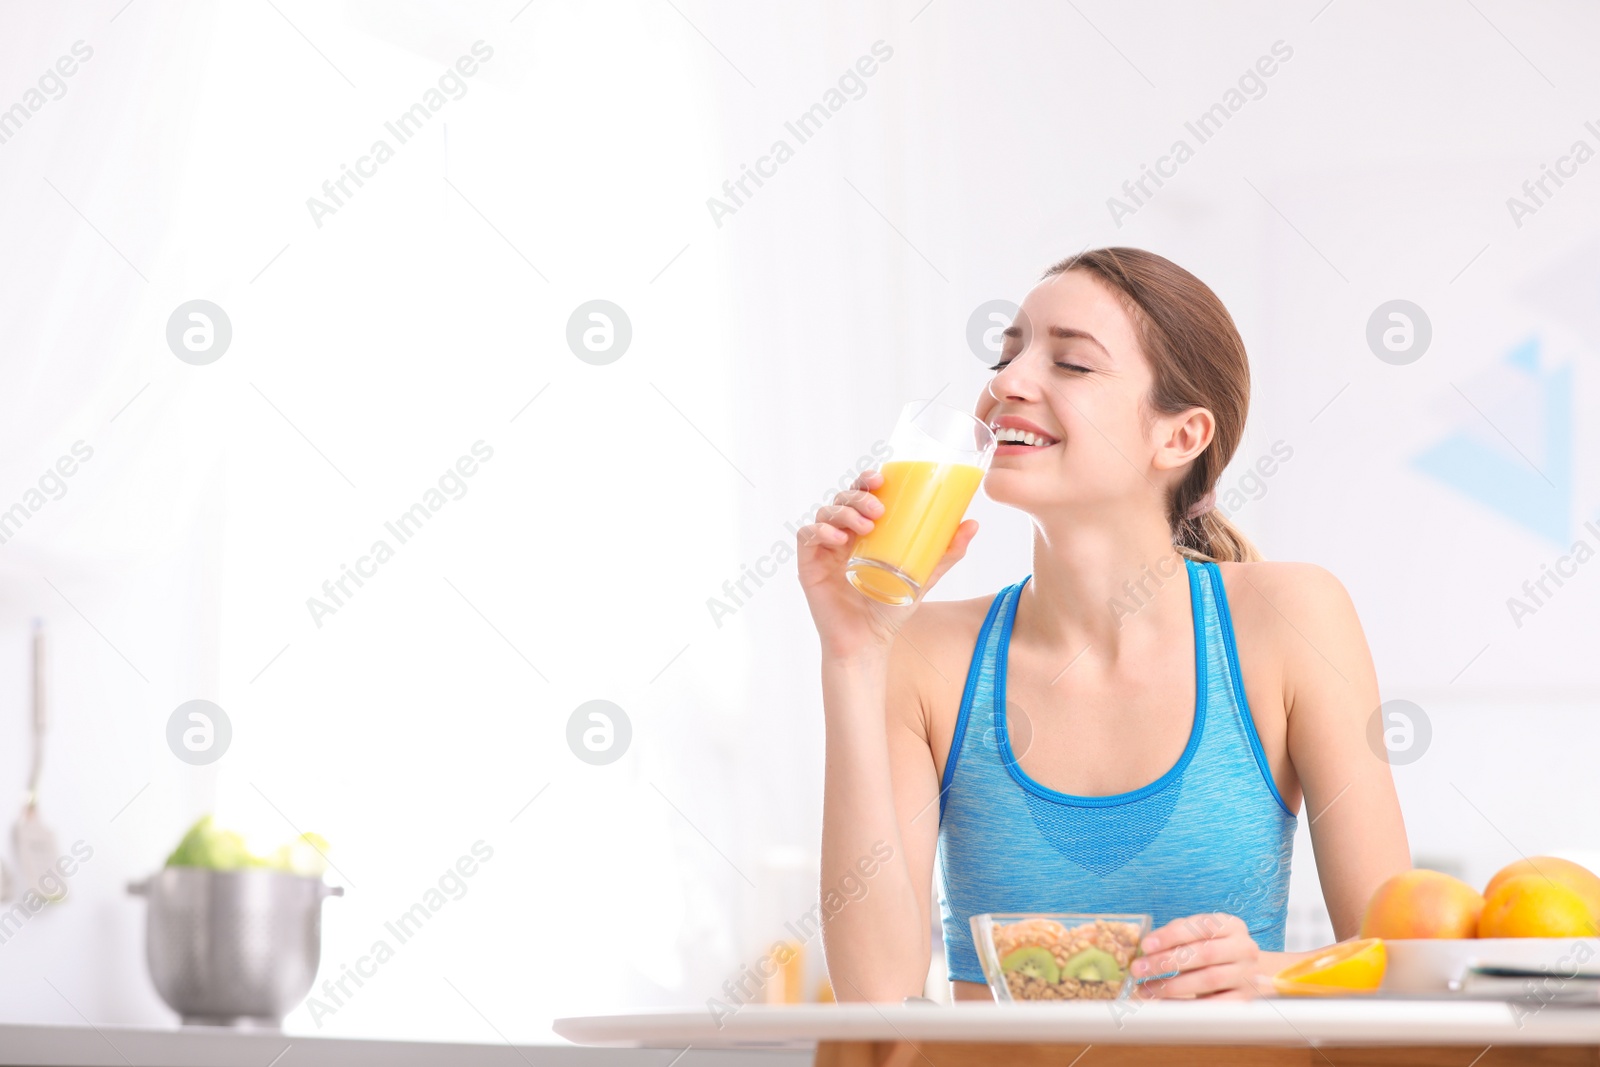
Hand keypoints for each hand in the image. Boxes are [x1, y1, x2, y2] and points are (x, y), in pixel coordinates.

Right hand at [796, 469, 978, 661]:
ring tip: (865, 526)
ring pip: (826, 513)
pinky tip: (837, 538)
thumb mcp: (924, 577)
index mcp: (865, 531)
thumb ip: (946, 553)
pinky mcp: (809, 565)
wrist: (868, 642)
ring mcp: (825, 549)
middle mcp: (843, 535)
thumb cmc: (891, 608)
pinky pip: (807, 537)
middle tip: (878, 507)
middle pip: (843, 499)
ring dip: (844, 512)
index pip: (861, 494)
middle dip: (858, 495)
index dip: (867, 480)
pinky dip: (820, 531)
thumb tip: (973, 524)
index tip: (882, 477)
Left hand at [1131, 913, 1261, 999]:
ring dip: (1172, 986)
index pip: (1201, 926)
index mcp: (1231, 925)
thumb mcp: (1200, 934)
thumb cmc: (1213, 948)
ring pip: (1208, 979)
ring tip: (1146, 989)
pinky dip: (1187, 1005)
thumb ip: (1176, 934)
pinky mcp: (1244, 999)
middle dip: (1167, 962)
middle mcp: (1244, 948)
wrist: (1247, 972)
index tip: (1145, 945)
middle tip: (1139, 969)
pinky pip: (1214, 1005)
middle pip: (1204, 954)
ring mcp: (1246, 975)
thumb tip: (1146, 948)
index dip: (1171, 935)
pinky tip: (1165, 1003)